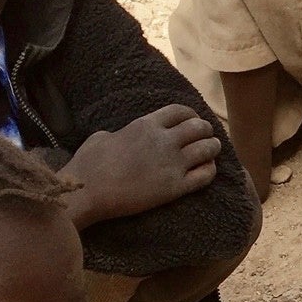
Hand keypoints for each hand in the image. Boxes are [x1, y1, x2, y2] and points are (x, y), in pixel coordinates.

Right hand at [64, 106, 221, 223]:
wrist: (88, 190)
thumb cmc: (89, 164)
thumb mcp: (103, 136)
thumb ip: (121, 133)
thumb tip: (120, 136)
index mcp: (146, 124)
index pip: (180, 111)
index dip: (191, 114)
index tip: (193, 120)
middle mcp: (164, 140)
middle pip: (199, 127)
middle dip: (205, 130)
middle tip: (206, 137)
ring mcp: (172, 164)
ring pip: (208, 148)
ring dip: (213, 148)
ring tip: (212, 151)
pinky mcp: (175, 187)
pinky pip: (205, 175)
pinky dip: (211, 170)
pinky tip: (208, 170)